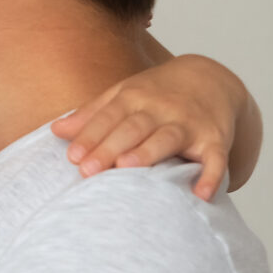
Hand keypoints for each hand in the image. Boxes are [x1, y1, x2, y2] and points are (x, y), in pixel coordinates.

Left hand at [51, 54, 252, 199]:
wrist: (212, 78)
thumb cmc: (158, 94)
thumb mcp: (125, 95)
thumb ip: (92, 114)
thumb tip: (56, 131)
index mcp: (135, 96)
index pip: (110, 116)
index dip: (91, 136)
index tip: (73, 157)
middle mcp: (161, 108)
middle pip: (133, 127)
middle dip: (110, 147)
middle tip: (88, 170)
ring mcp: (189, 123)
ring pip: (167, 137)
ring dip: (149, 152)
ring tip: (128, 167)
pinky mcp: (215, 139)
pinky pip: (215, 158)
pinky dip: (211, 175)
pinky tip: (202, 194)